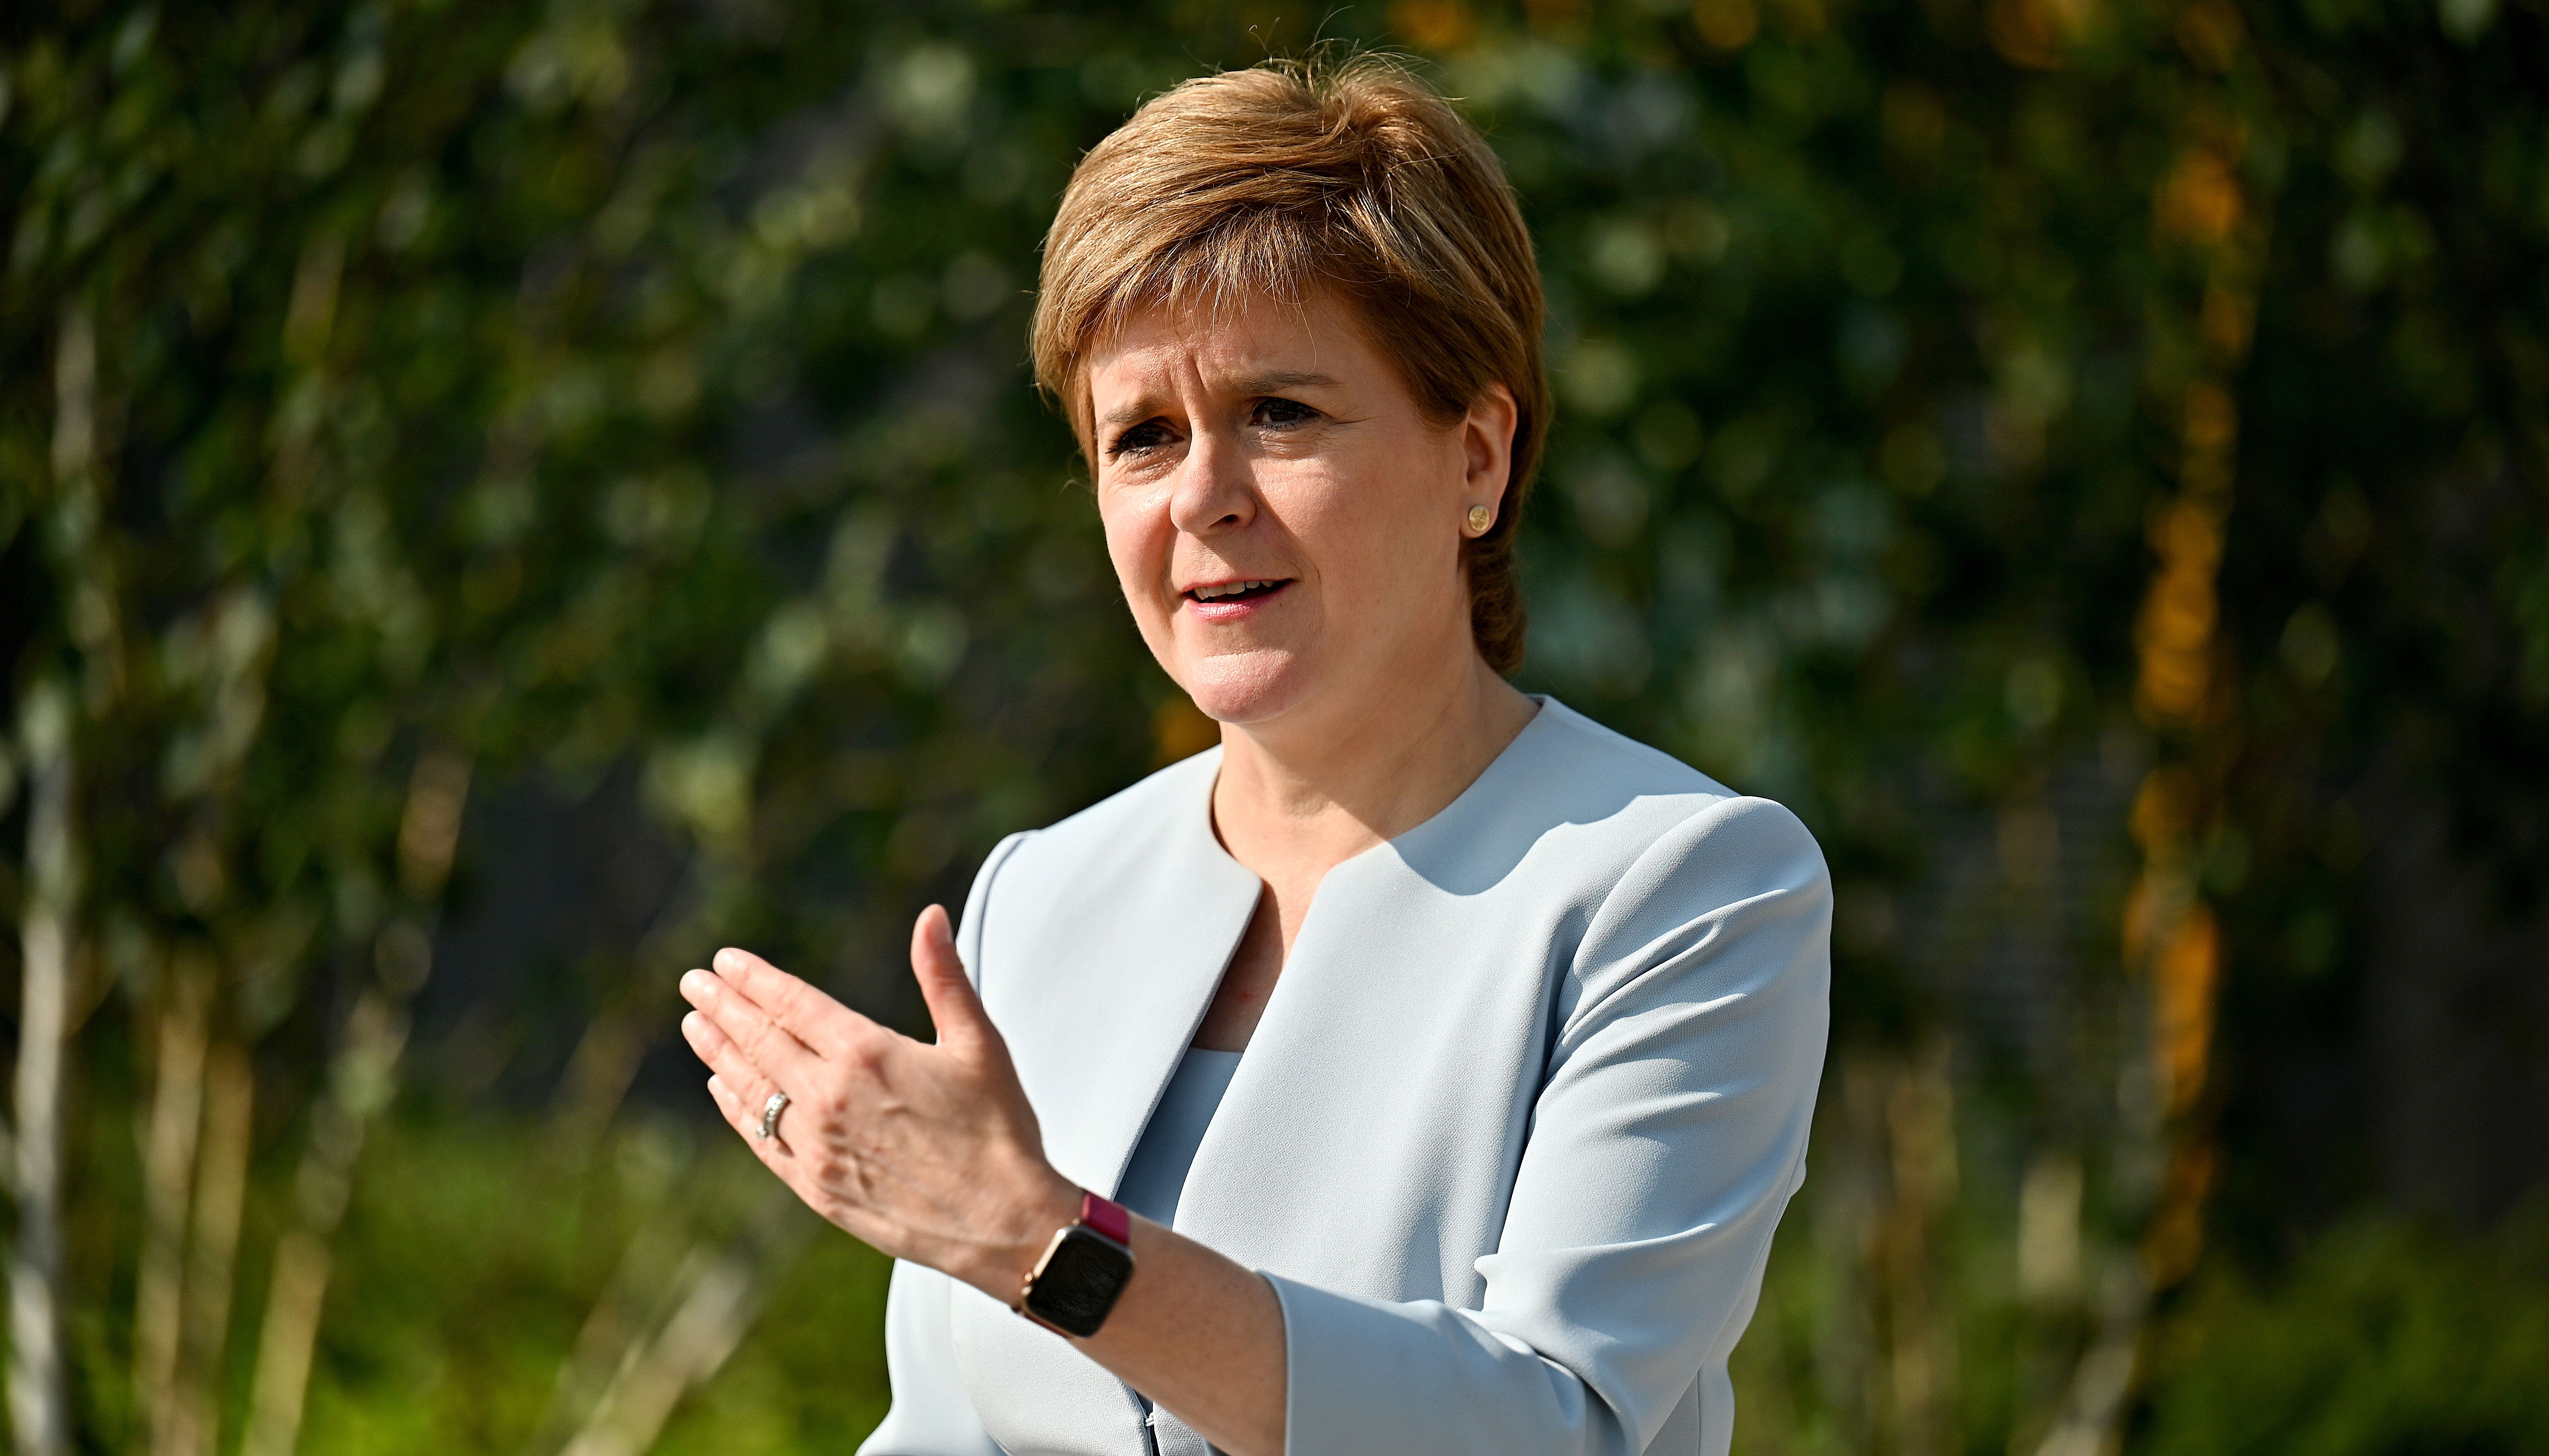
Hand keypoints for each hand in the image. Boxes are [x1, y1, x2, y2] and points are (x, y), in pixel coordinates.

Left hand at [677, 905, 1080, 1298]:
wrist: (1003, 1221)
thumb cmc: (997, 1131)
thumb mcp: (977, 1042)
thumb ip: (943, 976)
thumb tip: (930, 917)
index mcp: (866, 1053)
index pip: (791, 1003)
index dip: (754, 978)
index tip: (725, 961)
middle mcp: (830, 1097)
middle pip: (759, 1041)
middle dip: (722, 1007)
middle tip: (693, 983)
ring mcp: (818, 1146)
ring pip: (751, 1089)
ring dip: (718, 1053)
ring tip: (695, 1026)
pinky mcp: (817, 1188)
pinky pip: (762, 1141)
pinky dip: (737, 1111)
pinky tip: (723, 1090)